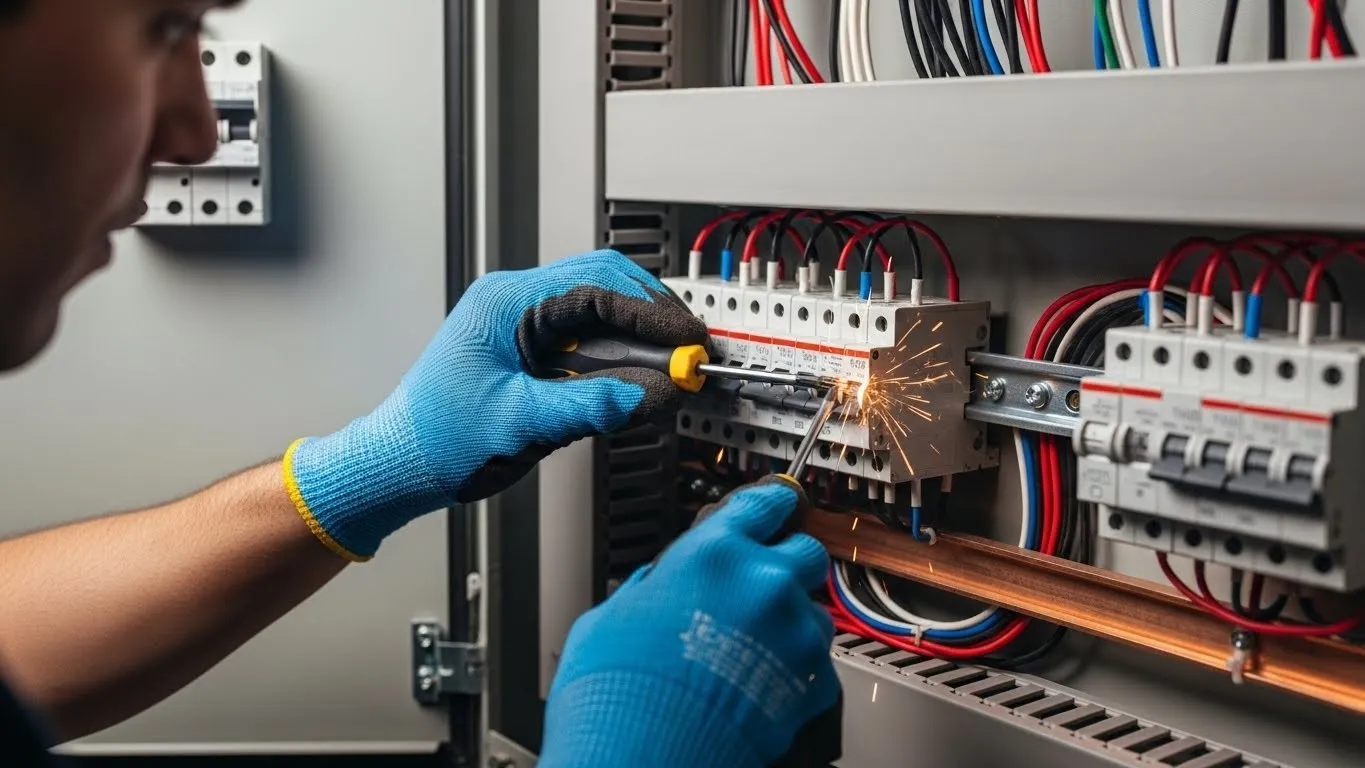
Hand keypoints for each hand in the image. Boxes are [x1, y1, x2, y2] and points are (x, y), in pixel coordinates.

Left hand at [282, 250, 706, 560]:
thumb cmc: (436, 440)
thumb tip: (653, 393)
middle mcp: (514, 303)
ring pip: (600, 313)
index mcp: (504, 304)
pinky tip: (643, 380)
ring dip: (641, 339)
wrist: (399, 465)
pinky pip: (588, 342)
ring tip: (676, 369)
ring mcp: (523, 325)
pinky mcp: (531, 351)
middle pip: (604, 285)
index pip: (596, 286)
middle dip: (653, 317)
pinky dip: (621, 359)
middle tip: (692, 350)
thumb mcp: (520, 424)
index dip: (650, 312)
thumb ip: (591, 406)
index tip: (686, 339)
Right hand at [538, 479, 838, 767]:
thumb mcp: (611, 616)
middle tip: (754, 586)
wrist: (642, 758)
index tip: (773, 507)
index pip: (764, 502)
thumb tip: (652, 590)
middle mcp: (764, 584)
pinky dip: (795, 670)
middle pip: (806, 550)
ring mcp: (793, 635)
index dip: (770, 504)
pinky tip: (758, 683)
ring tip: (749, 650)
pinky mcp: (810, 684)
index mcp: (714, 554)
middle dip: (784, 564)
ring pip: (815, 610)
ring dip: (790, 622)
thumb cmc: (618, 692)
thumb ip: (648, 590)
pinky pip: (817, 663)